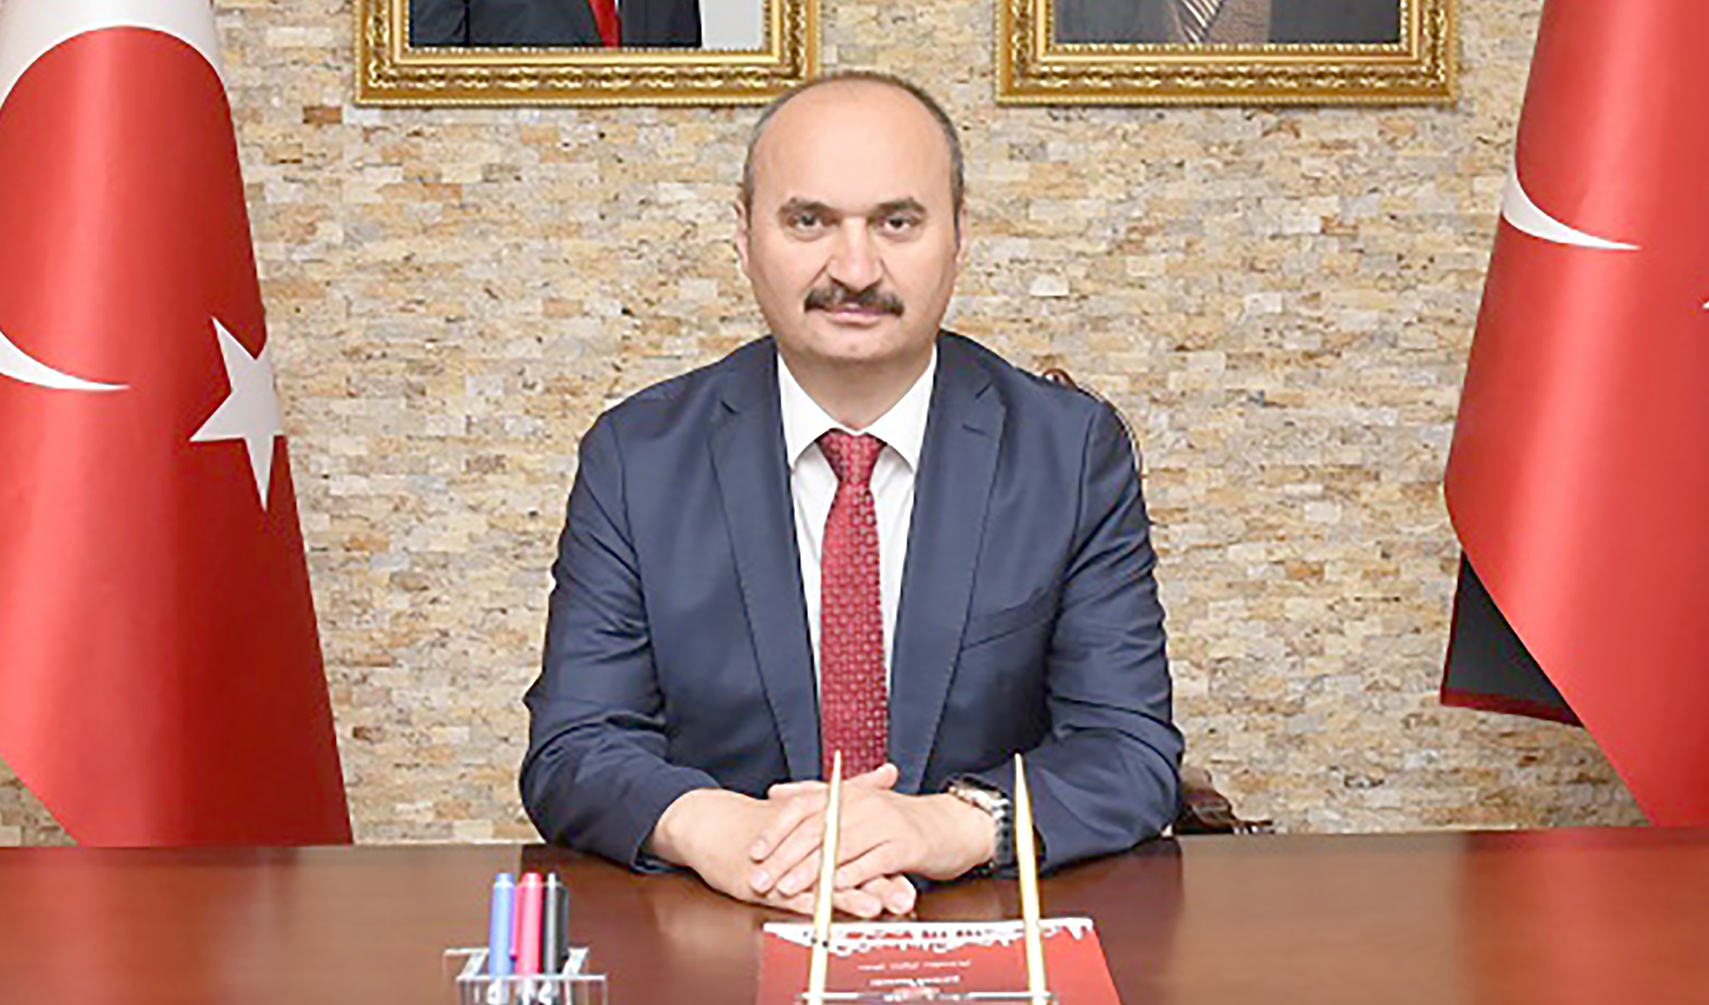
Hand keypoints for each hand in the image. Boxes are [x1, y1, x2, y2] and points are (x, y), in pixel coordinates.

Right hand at [647, 788, 910, 917]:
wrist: (712, 825)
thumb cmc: (764, 817)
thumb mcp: (811, 801)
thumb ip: (853, 789)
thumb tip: (890, 771)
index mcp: (822, 825)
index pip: (861, 842)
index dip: (888, 857)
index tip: (916, 865)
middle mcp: (806, 844)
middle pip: (847, 864)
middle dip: (877, 882)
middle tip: (905, 895)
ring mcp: (785, 865)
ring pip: (822, 883)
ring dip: (850, 897)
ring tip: (876, 908)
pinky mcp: (763, 883)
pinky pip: (789, 896)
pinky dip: (810, 904)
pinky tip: (825, 915)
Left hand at [747, 764, 995, 901]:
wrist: (951, 824)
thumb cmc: (898, 819)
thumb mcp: (857, 802)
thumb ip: (816, 796)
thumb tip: (776, 793)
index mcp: (848, 792)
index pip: (803, 808)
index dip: (776, 830)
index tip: (754, 852)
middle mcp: (863, 803)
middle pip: (815, 830)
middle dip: (784, 858)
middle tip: (761, 879)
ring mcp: (885, 823)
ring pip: (839, 848)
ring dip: (810, 872)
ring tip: (787, 889)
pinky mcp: (905, 845)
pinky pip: (872, 863)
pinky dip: (851, 877)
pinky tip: (832, 889)